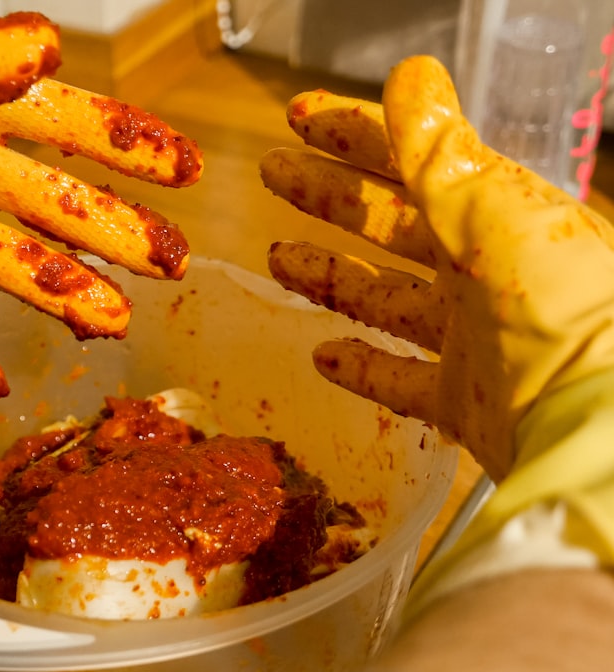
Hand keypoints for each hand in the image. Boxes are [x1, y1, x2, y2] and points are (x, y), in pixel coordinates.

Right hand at [259, 55, 613, 481]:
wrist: (585, 413)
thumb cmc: (548, 297)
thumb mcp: (487, 206)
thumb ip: (435, 150)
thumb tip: (409, 74)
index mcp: (492, 213)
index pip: (412, 159)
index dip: (353, 134)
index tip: (298, 116)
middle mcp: (481, 270)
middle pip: (389, 223)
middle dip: (328, 194)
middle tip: (272, 170)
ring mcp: (470, 338)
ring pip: (385, 298)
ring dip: (329, 275)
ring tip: (275, 257)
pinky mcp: (461, 400)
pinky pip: (400, 380)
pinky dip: (362, 367)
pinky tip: (320, 355)